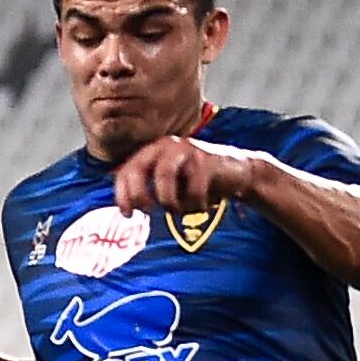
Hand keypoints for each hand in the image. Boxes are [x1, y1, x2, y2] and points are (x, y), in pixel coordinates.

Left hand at [112, 135, 258, 218]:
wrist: (238, 172)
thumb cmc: (198, 182)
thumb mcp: (171, 186)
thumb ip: (150, 190)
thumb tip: (125, 207)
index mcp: (153, 152)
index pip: (127, 170)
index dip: (122, 193)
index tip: (127, 214)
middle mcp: (166, 146)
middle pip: (139, 167)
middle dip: (139, 194)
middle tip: (149, 211)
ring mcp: (186, 149)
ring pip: (164, 174)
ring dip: (169, 200)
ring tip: (178, 210)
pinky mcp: (206, 158)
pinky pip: (193, 186)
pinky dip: (195, 203)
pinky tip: (201, 207)